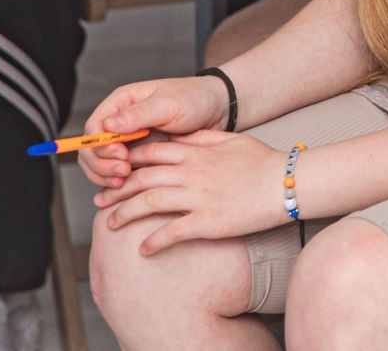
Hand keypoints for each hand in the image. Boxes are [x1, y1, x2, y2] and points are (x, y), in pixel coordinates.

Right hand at [76, 74, 231, 188]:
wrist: (216, 111)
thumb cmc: (194, 99)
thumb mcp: (168, 104)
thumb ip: (138, 114)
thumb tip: (108, 125)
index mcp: (122, 102)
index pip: (94, 127)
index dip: (99, 144)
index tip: (119, 154)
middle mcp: (119, 122)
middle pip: (91, 148)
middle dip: (101, 164)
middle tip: (123, 172)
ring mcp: (126, 140)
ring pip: (99, 164)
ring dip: (106, 175)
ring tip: (124, 182)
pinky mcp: (137, 157)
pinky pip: (116, 173)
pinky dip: (116, 183)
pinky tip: (128, 189)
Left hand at [93, 130, 287, 253]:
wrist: (287, 183)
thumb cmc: (263, 161)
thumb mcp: (230, 139)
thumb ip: (201, 138)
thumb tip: (179, 138)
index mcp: (195, 153)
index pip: (149, 154)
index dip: (126, 162)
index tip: (113, 171)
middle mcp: (190, 173)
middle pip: (141, 179)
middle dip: (116, 190)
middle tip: (101, 200)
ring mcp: (197, 198)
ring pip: (148, 204)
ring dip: (124, 213)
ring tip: (111, 223)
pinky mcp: (208, 222)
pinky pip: (172, 233)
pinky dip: (153, 242)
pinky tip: (143, 250)